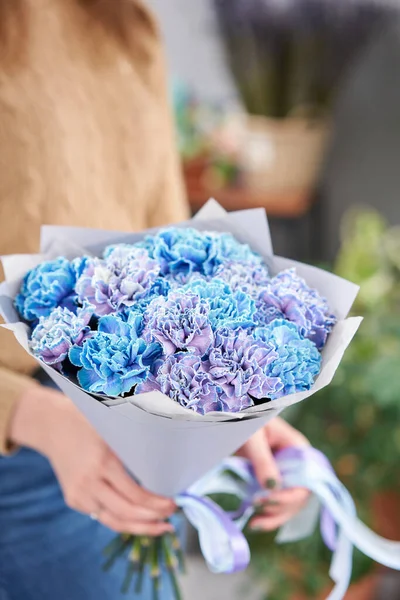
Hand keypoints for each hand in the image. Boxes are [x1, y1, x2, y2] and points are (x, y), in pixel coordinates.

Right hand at [8, 385, 175, 535]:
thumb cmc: (89, 422)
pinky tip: (138, 519)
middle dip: (152, 519)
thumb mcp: (114, 430)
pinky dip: (121, 519)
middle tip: (171, 517)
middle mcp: (90, 482)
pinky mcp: (73, 500)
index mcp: (103, 462)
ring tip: (160, 527)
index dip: (156, 504)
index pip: (135, 494)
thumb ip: (133, 449)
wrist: (52, 426)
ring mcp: (79, 494)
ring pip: (113, 521)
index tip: (173, 504)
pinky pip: (101, 515)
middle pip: (126, 513)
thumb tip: (166, 468)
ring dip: (139, 527)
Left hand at [237, 417, 309, 531]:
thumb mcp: (252, 438)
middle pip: (300, 495)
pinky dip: (267, 514)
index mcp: (297, 447)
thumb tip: (273, 487)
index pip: (307, 478)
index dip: (291, 494)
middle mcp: (294, 462)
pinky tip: (254, 521)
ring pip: (289, 503)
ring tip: (255, 524)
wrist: (226, 416)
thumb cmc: (242, 419)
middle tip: (257, 509)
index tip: (268, 498)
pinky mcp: (269, 480)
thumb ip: (262, 459)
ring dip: (275, 517)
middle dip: (281, 508)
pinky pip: (275, 502)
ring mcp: (283, 473)